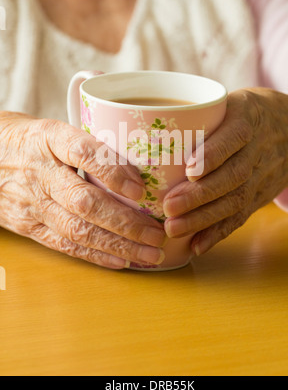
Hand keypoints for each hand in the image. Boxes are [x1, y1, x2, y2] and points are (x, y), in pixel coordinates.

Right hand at [0, 113, 166, 268]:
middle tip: (157, 233)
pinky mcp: (28, 226)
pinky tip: (122, 260)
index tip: (141, 189)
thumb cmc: (33, 142)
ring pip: (78, 230)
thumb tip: (141, 168)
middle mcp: (41, 173)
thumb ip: (92, 147)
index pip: (83, 152)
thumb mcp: (57, 130)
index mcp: (50, 139)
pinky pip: (64, 245)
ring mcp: (33, 203)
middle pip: (85, 201)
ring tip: (150, 253)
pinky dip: (96, 255)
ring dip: (118, 245)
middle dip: (125, 223)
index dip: (112, 172)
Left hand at [163, 89, 287, 254]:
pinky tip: (196, 245)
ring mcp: (261, 175)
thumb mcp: (234, 100)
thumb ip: (199, 111)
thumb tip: (145, 121)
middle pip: (232, 175)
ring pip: (235, 200)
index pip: (235, 136)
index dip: (214, 154)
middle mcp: (258, 149)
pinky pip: (241, 216)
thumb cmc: (250, 113)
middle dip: (200, 195)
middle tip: (169, 207)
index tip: (189, 170)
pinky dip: (218, 233)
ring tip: (173, 228)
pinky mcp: (259, 195)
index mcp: (249, 117)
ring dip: (203, 219)